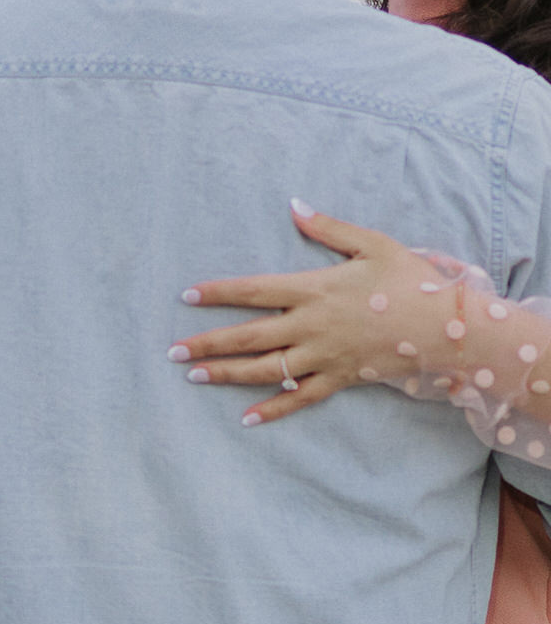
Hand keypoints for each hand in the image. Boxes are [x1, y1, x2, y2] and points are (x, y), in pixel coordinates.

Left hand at [168, 201, 453, 425]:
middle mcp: (311, 326)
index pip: (253, 291)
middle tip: (172, 351)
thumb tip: (294, 205)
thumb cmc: (411, 281)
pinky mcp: (340, 378)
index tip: (187, 296)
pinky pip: (301, 397)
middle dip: (208, 344)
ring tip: (194, 376)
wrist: (450, 327)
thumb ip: (328, 228)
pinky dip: (274, 409)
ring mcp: (324, 356)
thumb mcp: (372, 244)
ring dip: (228, 374)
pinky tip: (247, 417)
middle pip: (249, 336)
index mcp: (314, 290)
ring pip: (266, 369)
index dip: (218, 293)